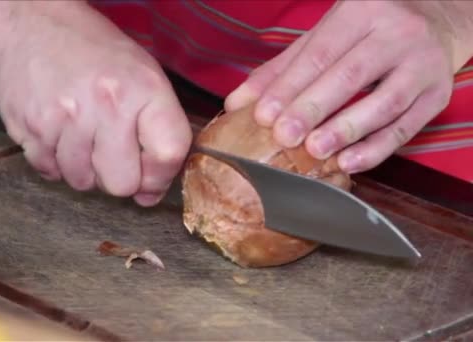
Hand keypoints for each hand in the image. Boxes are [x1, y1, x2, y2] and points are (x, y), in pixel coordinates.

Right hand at [0, 2, 190, 205]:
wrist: (31, 20)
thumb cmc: (92, 48)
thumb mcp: (141, 72)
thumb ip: (157, 128)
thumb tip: (150, 191)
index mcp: (142, 88)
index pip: (167, 155)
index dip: (160, 177)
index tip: (150, 180)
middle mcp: (104, 105)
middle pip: (121, 184)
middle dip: (118, 177)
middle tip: (109, 154)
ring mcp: (63, 119)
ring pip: (82, 182)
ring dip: (83, 169)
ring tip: (80, 135)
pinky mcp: (29, 128)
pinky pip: (49, 172)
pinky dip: (54, 162)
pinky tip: (57, 134)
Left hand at [225, 0, 472, 172]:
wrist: (436, 23)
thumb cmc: (369, 32)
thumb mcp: (326, 37)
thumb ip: (282, 70)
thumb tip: (237, 104)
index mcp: (362, 11)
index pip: (319, 54)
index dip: (289, 87)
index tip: (263, 115)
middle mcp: (397, 32)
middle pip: (350, 76)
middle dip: (313, 109)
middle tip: (284, 136)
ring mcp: (422, 64)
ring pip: (384, 102)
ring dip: (346, 130)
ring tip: (315, 151)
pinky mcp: (437, 95)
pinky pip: (406, 127)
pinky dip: (376, 149)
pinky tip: (349, 162)